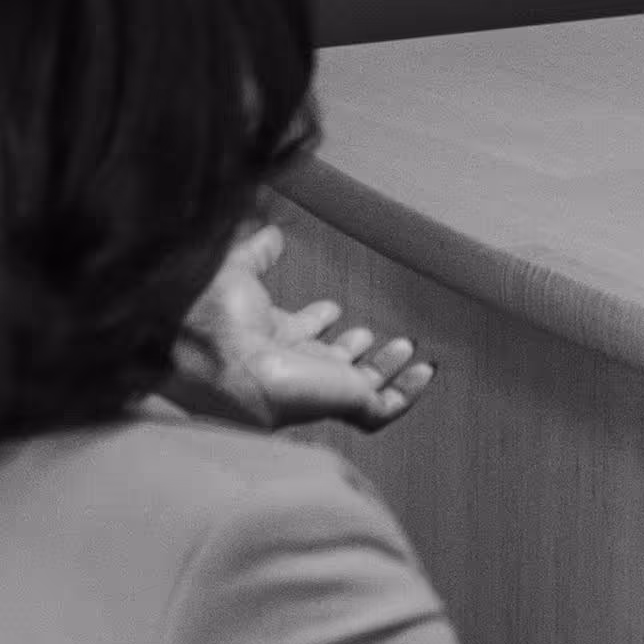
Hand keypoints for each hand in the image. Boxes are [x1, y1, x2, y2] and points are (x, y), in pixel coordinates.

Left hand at [175, 224, 436, 429]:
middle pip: (331, 363)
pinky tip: (425, 370)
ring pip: (361, 387)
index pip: (300, 334)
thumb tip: (271, 235)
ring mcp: (323, 387)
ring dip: (385, 368)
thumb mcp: (240, 271)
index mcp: (271, 338)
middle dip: (351, 347)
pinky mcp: (346, 402)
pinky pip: (384, 408)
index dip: (314, 321)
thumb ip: (258, 254)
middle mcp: (299, 365)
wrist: (221, 355)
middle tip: (367, 333)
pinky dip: (408, 392)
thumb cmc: (218, 318)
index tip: (330, 308)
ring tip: (406, 346)